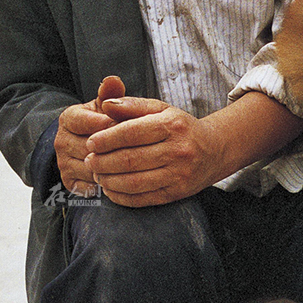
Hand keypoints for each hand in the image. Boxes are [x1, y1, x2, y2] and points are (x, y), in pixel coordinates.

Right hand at [53, 76, 125, 196]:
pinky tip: (124, 180)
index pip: (89, 123)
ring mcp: (63, 162)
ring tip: (135, 166)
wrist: (87, 145)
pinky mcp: (69, 181)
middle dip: (114, 149)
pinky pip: (90, 186)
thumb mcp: (104, 107)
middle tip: (140, 150)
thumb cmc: (102, 122)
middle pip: (90, 147)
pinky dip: (107, 185)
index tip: (130, 129)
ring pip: (91, 168)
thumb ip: (110, 95)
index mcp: (69, 118)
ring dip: (113, 168)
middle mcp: (61, 140)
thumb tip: (113, 80)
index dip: (111, 126)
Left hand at [85, 97, 224, 207]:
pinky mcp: (177, 193)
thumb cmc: (181, 128)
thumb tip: (105, 104)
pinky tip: (110, 189)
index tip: (90, 142)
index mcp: (172, 126)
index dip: (106, 139)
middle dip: (102, 162)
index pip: (131, 133)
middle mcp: (178, 151)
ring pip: (134, 182)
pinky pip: (143, 199)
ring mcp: (179, 175)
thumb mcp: (161, 109)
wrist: (214, 151)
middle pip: (130, 159)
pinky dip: (121, 196)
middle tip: (88, 160)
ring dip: (109, 180)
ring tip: (97, 174)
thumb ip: (132, 105)